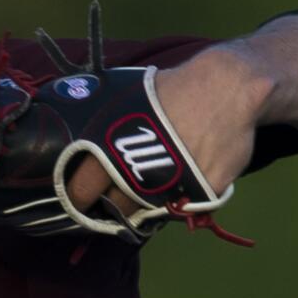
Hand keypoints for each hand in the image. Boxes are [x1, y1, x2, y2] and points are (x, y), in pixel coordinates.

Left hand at [62, 47, 269, 216]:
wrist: (226, 87)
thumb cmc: (170, 89)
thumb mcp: (125, 97)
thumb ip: (101, 120)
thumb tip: (71, 124)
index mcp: (112, 145)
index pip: (83, 186)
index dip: (78, 198)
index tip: (78, 202)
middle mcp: (138, 169)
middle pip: (113, 206)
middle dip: (107, 209)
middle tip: (106, 207)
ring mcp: (171, 183)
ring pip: (145, 211)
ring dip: (137, 209)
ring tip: (134, 202)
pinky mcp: (201, 191)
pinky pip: (181, 205)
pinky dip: (174, 201)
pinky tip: (169, 189)